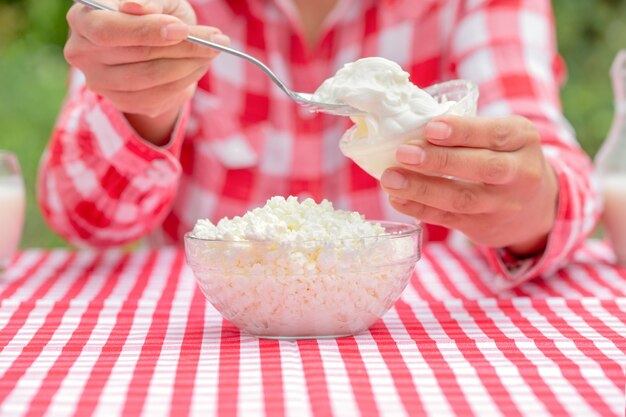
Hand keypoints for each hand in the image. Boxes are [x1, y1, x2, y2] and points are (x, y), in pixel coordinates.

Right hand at [64, 0, 229, 143]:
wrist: (150, 41)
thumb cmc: (153, 12)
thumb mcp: (158, 0)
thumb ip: (150, 2)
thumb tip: (139, 9)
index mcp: (83, 19)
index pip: (108, 30)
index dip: (146, 31)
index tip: (183, 29)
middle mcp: (83, 53)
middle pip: (137, 55)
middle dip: (183, 47)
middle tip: (218, 40)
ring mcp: (100, 83)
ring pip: (152, 79)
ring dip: (190, 65)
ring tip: (213, 50)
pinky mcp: (123, 102)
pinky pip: (159, 97)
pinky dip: (186, 81)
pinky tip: (198, 65)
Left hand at [380, 115, 558, 256]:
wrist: (537, 207)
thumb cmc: (505, 158)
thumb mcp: (503, 136)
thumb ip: (468, 131)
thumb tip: (410, 126)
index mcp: (523, 140)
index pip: (495, 134)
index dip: (462, 131)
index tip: (430, 128)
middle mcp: (520, 174)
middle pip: (482, 168)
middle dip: (439, 160)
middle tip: (403, 153)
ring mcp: (503, 205)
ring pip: (462, 198)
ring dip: (421, 189)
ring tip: (391, 179)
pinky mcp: (483, 226)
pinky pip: (448, 218)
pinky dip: (419, 208)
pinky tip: (397, 198)